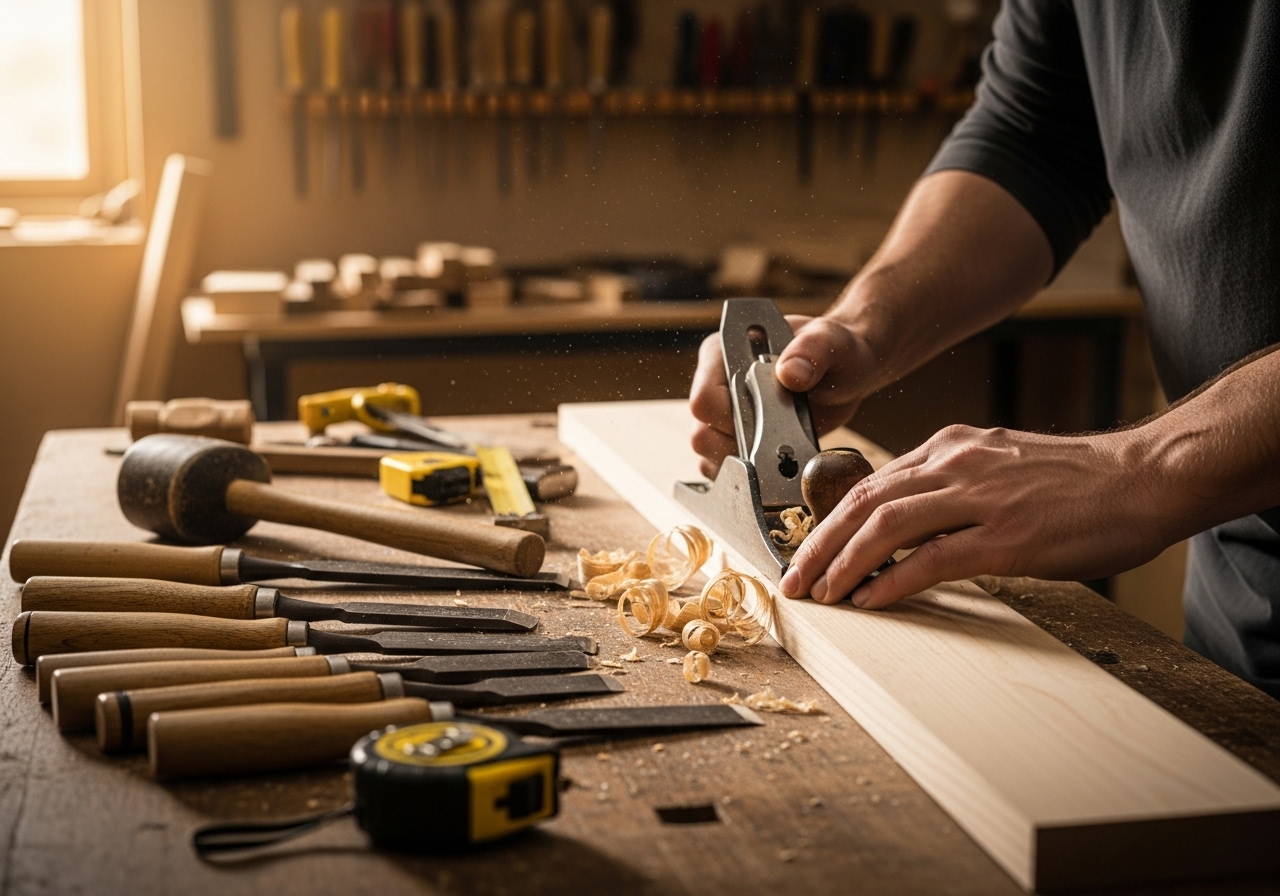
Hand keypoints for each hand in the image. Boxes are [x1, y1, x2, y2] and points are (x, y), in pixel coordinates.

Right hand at [689, 315, 875, 478]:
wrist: (847, 372)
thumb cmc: (836, 350)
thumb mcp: (831, 342)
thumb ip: (811, 351)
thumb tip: (789, 373)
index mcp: (724, 354)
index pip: (704, 399)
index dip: (732, 421)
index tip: (770, 422)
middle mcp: (715, 385)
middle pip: (703, 435)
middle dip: (743, 447)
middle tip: (785, 441)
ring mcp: (723, 416)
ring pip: (711, 456)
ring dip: (748, 464)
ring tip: (786, 451)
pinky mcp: (736, 440)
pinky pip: (726, 470)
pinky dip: (751, 477)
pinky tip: (780, 466)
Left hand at [779, 424, 1172, 607]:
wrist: (1144, 477)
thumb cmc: (1077, 482)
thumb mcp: (999, 467)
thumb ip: (951, 488)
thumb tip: (906, 527)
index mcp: (950, 447)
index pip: (871, 483)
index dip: (829, 520)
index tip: (807, 551)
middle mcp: (956, 463)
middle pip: (863, 501)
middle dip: (818, 544)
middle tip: (794, 579)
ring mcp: (980, 497)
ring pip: (886, 526)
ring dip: (843, 563)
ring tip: (820, 594)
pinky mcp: (1007, 535)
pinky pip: (932, 559)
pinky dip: (893, 581)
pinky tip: (870, 601)